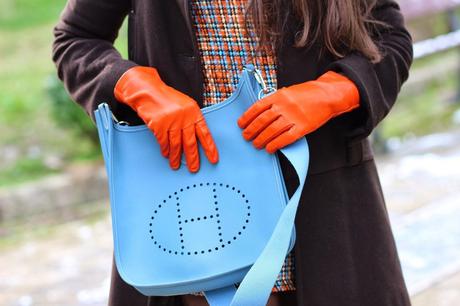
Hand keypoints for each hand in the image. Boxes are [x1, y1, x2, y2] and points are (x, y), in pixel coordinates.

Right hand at [114, 66, 217, 171]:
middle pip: (190, 142)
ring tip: (176, 165)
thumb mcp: (185, 106)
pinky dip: (165, 150)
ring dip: (176, 157)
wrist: (147, 90)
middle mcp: (184, 117)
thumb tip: (196, 140)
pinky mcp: (159, 125)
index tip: (213, 160)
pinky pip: (163, 142)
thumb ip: (191, 120)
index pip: (204, 133)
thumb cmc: (167, 99)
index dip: (209, 148)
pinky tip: (166, 155)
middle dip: (193, 158)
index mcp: (194, 112)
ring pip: (176, 144)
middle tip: (194, 169)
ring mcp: (171, 121)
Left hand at [237, 71, 359, 152]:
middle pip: (262, 121)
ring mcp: (294, 117)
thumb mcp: (287, 91)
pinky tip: (270, 148)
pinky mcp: (303, 127)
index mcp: (279, 95)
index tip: (240, 124)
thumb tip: (259, 113)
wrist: (328, 95)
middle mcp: (284, 106)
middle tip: (246, 137)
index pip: (257, 107)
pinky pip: (286, 138)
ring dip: (261, 139)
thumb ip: (274, 101)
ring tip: (256, 144)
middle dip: (252, 130)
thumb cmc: (307, 94)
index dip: (247, 117)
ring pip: (272, 131)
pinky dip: (276, 144)